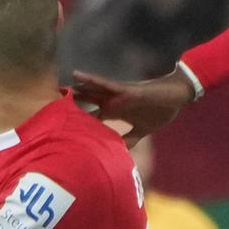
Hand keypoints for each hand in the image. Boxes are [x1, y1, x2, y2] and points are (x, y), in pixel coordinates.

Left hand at [72, 68, 195, 144]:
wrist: (176, 98)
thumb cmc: (159, 110)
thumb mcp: (142, 130)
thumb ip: (130, 139)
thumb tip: (121, 153)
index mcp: (116, 112)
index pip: (93, 116)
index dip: (78, 120)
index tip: (62, 125)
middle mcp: (114, 102)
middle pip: (88, 101)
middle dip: (73, 101)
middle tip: (53, 102)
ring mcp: (118, 95)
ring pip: (93, 90)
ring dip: (78, 88)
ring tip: (61, 86)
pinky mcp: (126, 90)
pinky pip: (106, 84)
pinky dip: (92, 80)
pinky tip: (79, 75)